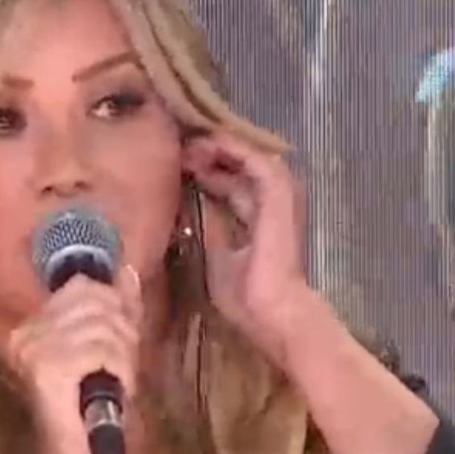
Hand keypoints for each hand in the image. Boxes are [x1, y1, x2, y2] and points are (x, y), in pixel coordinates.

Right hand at [8, 268, 142, 453]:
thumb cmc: (92, 407)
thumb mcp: (108, 348)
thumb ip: (116, 308)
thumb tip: (127, 270)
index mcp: (33, 325)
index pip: (82, 286)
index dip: (115, 307)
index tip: (120, 340)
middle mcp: (27, 333)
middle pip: (94, 300)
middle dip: (121, 330)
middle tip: (121, 363)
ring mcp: (35, 350)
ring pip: (102, 326)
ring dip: (123, 354)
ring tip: (118, 379)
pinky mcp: (49, 369)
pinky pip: (100, 349)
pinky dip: (118, 368)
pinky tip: (113, 387)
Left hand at [182, 132, 320, 367]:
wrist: (270, 310)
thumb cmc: (244, 295)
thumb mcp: (216, 256)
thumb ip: (208, 230)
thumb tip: (187, 210)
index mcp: (253, 219)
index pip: (228, 185)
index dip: (204, 172)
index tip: (174, 165)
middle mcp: (267, 204)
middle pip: (237, 168)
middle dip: (208, 156)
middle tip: (178, 148)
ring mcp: (277, 197)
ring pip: (248, 158)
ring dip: (221, 148)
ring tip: (192, 143)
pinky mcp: (279, 194)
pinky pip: (257, 161)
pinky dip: (234, 149)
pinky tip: (210, 144)